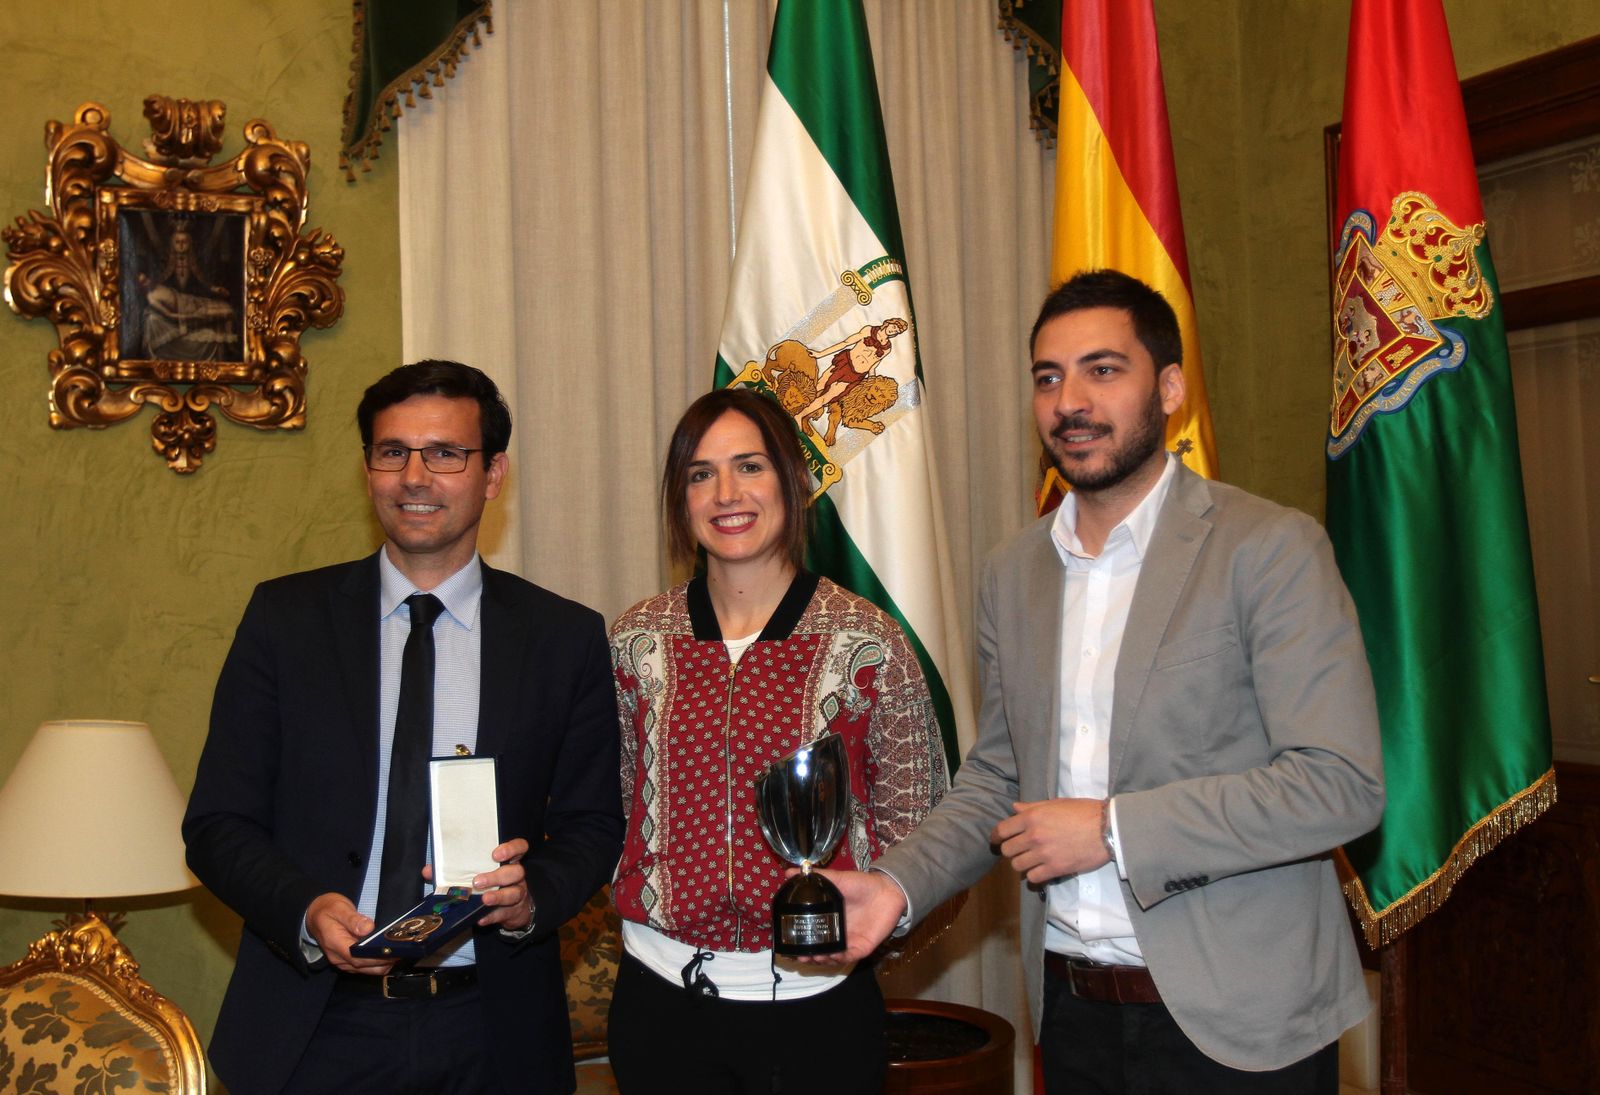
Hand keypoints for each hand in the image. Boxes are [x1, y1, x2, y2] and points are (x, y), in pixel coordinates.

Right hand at [305, 892, 393, 974]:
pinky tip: (389, 956)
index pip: (357, 957)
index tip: (392, 952)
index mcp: (334, 943)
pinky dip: (377, 964)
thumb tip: (367, 928)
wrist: (314, 915)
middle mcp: (337, 957)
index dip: (376, 957)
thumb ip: (352, 918)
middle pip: (364, 966)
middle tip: (403, 952)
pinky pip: (364, 968)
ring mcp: (342, 961)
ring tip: (399, 954)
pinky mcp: (347, 961)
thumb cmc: (327, 909)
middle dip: (384, 961)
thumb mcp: (339, 908)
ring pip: (365, 970)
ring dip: (383, 965)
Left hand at [421, 837, 533, 929]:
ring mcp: (518, 894)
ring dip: (497, 896)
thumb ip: (453, 871)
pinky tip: (481, 918)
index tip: (495, 854)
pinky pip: (504, 914)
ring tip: (483, 900)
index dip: (511, 849)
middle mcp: (516, 877)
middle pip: (516, 872)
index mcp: (508, 862)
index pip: (519, 848)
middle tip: (477, 881)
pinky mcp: (513, 912)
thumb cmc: (491, 885)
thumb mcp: (477, 874)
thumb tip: (428, 870)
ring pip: (514, 893)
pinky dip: (491, 917)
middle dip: (496, 876)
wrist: (513, 910)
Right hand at [787, 868, 906, 965]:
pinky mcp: (862, 947)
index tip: (789, 943)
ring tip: (813, 956)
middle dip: (808, 955)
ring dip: (821, 959)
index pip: (811, 934)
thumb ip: (816, 877)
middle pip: (819, 949)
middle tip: (799, 956)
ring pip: (832, 957)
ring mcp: (849, 941)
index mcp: (829, 919)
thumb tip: (789, 872)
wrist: (887, 890)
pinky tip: (831, 955)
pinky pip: (848, 957)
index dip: (800, 941)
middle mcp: (837, 933)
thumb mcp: (836, 879)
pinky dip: (839, 959)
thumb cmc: (861, 884)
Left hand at [989, 799, 1109, 883]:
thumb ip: (1033, 807)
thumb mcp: (1056, 803)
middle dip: (1010, 850)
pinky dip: (1034, 876)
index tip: (996, 840)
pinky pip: (1033, 878)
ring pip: (1017, 865)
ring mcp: (1043, 854)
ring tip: (1031, 861)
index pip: (1002, 830)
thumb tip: (1014, 808)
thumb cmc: (1084, 811)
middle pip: (1007, 850)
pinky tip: (1041, 871)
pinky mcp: (1055, 869)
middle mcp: (1034, 836)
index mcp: (1032, 817)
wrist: (1107, 828)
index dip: (996, 836)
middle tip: (1019, 850)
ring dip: (1022, 864)